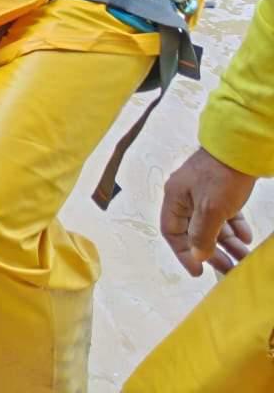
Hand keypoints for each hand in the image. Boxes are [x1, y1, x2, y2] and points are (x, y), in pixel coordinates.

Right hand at [160, 147, 256, 276]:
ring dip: (227, 243)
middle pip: (194, 231)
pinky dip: (234, 227)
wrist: (241, 147)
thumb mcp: (210, 210)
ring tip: (244, 257)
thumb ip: (202, 235)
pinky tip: (246, 238)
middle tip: (229, 269)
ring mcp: (204, 192)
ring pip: (213, 224)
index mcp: (175, 199)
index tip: (199, 271)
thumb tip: (198, 256)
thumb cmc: (221, 178)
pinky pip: (225, 214)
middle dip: (212, 252)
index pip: (172, 232)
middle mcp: (186, 196)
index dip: (184, 254)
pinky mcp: (221, 189)